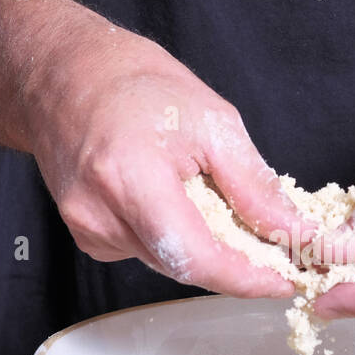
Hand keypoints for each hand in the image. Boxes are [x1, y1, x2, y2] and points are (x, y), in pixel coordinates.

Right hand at [28, 28, 309, 296]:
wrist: (63, 74)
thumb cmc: (133, 84)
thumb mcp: (212, 121)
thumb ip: (253, 185)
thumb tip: (292, 231)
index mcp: (130, 180)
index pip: (196, 259)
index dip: (246, 278)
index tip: (284, 279)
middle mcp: (100, 214)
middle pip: (184, 266)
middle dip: (234, 262)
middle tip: (274, 246)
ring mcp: (88, 229)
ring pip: (167, 263)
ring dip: (205, 247)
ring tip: (222, 206)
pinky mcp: (87, 235)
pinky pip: (146, 251)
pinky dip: (174, 237)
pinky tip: (175, 199)